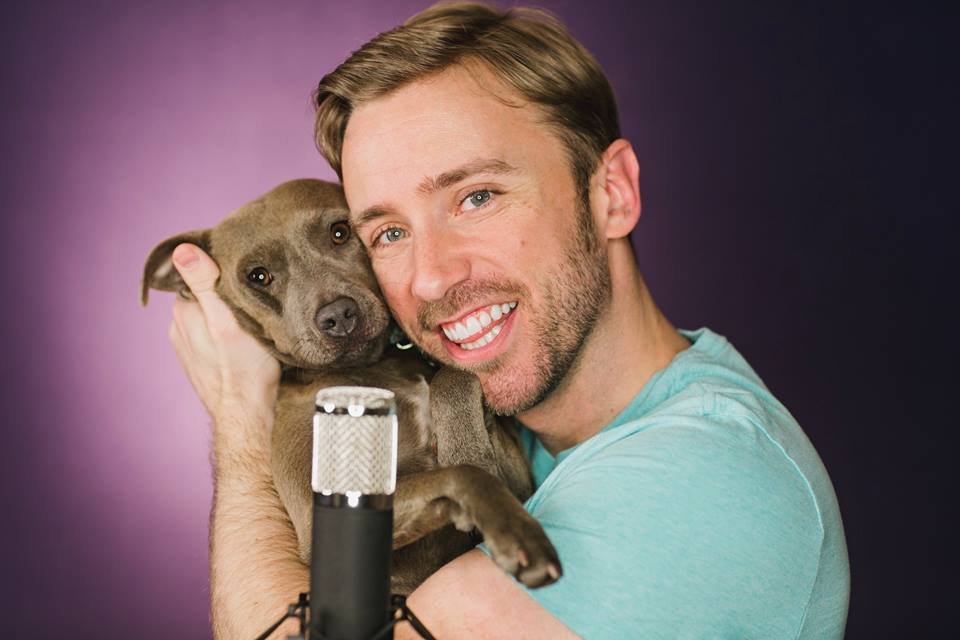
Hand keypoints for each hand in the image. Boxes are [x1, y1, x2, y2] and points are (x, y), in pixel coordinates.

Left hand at [168, 244, 279, 431]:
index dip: (223, 273)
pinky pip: (211, 335)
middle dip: (225, 294)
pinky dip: (225, 333)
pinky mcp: (199, 361)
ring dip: (226, 315)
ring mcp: (187, 346)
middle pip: (204, 295)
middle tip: (254, 301)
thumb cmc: (245, 369)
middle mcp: (179, 327)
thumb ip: (206, 284)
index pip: (200, 276)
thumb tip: (182, 250)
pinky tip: (241, 343)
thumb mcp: (228, 320)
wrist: (247, 415)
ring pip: (208, 315)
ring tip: (251, 321)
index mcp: (183, 311)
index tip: (247, 279)